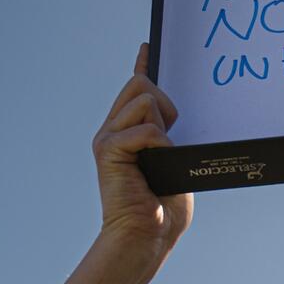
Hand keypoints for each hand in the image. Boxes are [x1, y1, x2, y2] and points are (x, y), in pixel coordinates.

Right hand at [93, 44, 192, 255]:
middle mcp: (113, 129)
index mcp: (129, 131)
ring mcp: (108, 137)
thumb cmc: (164, 207)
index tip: (149, 47)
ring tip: (162, 156)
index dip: (144, 65)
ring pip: (145, 99)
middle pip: (141, 83)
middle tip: (172, 138)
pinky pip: (147, 128)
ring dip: (164, 125)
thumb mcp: (174, 162)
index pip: (134, 87)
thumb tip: (175, 118)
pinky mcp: (109, 149)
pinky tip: (158, 164)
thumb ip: (170, 137)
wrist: (147, 236)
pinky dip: (161, 145)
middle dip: (166, 103)